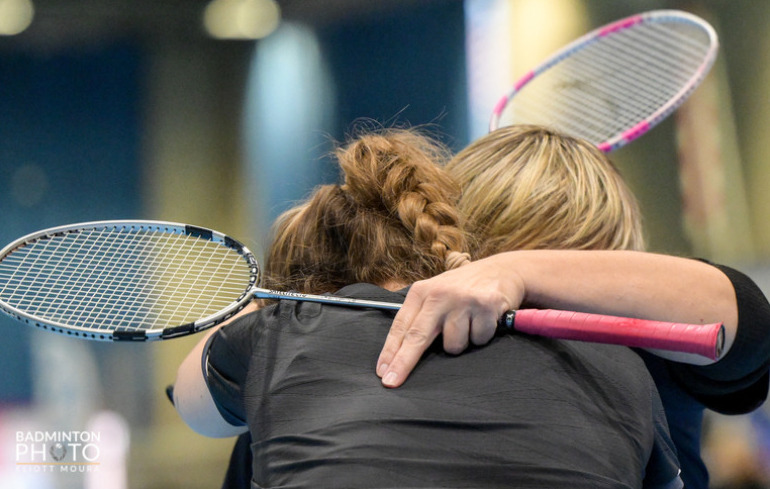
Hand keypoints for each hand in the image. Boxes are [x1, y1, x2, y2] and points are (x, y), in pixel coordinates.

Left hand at [376, 254, 523, 386]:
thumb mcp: (436, 293)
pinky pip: (478, 340)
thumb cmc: (463, 288)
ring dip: (461, 343)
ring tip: (468, 323)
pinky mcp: (486, 306)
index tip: (382, 372)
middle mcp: (439, 294)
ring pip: (453, 346)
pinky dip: (481, 336)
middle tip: (392, 382)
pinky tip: (484, 320)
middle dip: (403, 363)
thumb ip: (420, 315)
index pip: (401, 326)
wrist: (502, 269)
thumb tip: (400, 352)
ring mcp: (463, 300)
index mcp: (422, 292)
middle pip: (417, 336)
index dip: (390, 351)